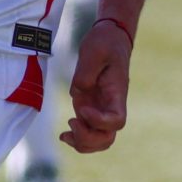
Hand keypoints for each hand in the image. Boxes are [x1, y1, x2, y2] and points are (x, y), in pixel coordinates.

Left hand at [60, 18, 133, 152]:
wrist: (109, 37)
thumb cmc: (104, 42)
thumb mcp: (94, 50)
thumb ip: (85, 73)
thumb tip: (78, 93)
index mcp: (117, 94)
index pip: (116, 121)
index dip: (99, 122)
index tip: (83, 109)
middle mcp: (111, 106)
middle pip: (108, 138)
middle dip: (88, 139)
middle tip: (72, 122)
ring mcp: (101, 109)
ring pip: (99, 141)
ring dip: (82, 144)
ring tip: (65, 134)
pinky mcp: (90, 108)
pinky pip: (88, 133)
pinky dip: (77, 139)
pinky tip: (64, 135)